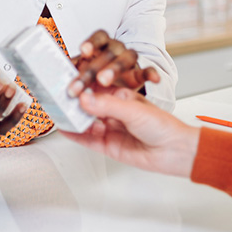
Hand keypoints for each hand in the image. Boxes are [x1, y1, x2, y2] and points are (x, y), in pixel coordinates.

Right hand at [62, 87, 199, 177]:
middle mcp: (115, 111)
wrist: (175, 151)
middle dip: (74, 101)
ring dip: (73, 117)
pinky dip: (76, 134)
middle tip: (58, 96)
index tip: (68, 80)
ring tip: (57, 111)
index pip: (98, 87)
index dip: (83, 84)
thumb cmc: (162, 126)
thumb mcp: (134, 111)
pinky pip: (88, 139)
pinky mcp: (108, 145)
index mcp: (122, 95)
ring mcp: (111, 128)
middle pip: (89, 104)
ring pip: (86, 121)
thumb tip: (85, 98)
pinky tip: (65, 128)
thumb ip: (108, 105)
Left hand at [66, 29, 160, 97]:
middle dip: (95, 67)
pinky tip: (153, 79)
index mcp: (100, 46)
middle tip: (85, 81)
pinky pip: (147, 70)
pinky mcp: (139, 73)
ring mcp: (128, 60)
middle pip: (108, 52)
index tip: (84, 51)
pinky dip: (151, 73)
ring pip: (126, 58)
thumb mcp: (82, 70)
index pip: (98, 37)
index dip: (92, 42)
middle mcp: (115, 49)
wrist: (116, 84)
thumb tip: (46, 77)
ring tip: (105, 80)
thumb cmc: (95, 74)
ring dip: (115, 68)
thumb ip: (70, 71)